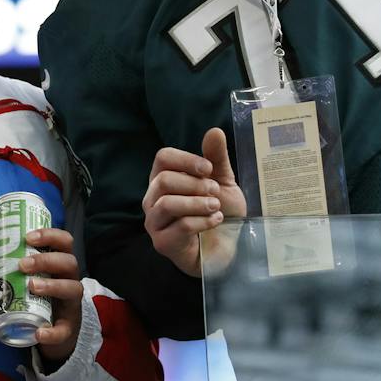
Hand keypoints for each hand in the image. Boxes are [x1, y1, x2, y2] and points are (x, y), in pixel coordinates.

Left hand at [0, 227, 83, 364]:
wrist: (55, 329)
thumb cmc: (41, 296)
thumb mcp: (24, 283)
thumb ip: (4, 278)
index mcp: (59, 264)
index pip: (64, 242)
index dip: (50, 235)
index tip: (28, 238)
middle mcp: (70, 279)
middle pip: (69, 262)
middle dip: (46, 260)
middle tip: (23, 265)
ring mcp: (71, 302)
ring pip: (72, 288)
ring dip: (52, 285)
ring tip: (31, 286)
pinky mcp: (69, 326)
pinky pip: (65, 329)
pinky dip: (52, 332)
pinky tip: (39, 333)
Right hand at [143, 127, 246, 276]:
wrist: (227, 249)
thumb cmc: (219, 213)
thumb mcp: (223, 183)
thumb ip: (216, 159)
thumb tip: (215, 131)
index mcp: (163, 180)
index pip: (162, 158)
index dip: (186, 159)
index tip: (208, 169)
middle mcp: (153, 199)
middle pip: (163, 180)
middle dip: (194, 184)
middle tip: (215, 192)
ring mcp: (154, 222)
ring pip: (168, 203)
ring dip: (197, 203)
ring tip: (215, 207)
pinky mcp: (163, 243)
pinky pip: (179, 226)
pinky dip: (202, 221)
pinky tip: (215, 221)